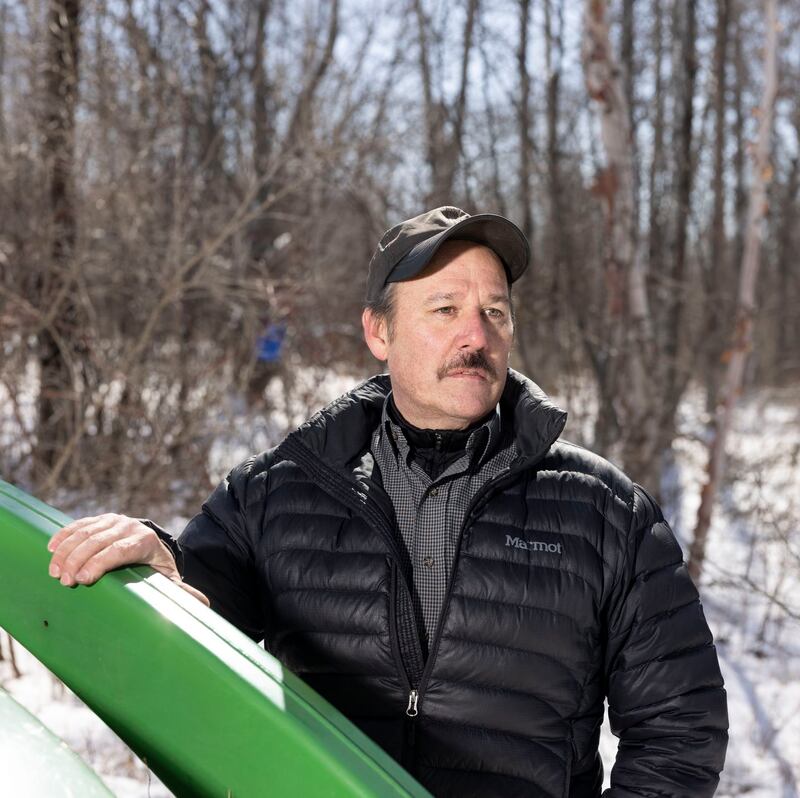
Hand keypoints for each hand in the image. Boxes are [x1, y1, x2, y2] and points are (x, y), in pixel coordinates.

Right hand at [47, 514, 209, 605]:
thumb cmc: (157, 567)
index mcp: (147, 542)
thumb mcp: (169, 580)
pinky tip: (51, 549)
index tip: (82, 580)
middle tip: (62, 581)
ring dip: (67, 550)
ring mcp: (114, 521)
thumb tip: (203, 604)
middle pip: (98, 541)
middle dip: (78, 560)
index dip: (99, 563)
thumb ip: (182, 592)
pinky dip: (64, 535)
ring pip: (86, 532)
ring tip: (53, 571)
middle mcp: (130, 528)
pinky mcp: (101, 519)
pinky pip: (79, 525)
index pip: (120, 551)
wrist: (153, 543)